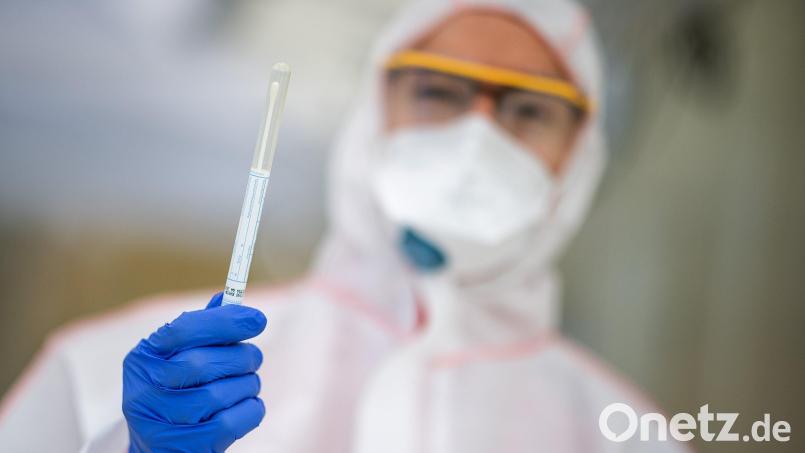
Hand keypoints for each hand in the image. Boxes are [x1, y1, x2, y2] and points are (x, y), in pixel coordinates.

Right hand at [123, 293, 266, 452]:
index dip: (224, 322)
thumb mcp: (181, 357)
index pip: (183, 330)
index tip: (257, 319)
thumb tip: (228, 297)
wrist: (161, 447)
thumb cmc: (179, 391)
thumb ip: (203, 328)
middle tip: (253, 357)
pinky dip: (250, 409)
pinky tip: (245, 406)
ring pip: (220, 394)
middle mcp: (143, 391)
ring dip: (247, 385)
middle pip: (203, 363)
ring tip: (246, 384)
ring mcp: (159, 424)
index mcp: (143, 358)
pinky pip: (232, 422)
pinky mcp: (182, 448)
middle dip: (241, 357)